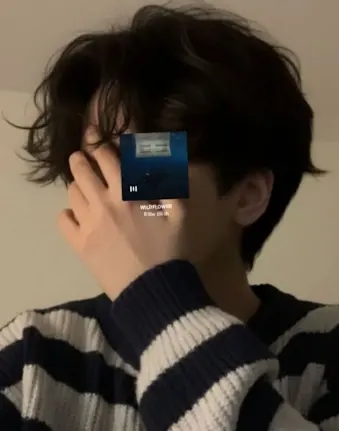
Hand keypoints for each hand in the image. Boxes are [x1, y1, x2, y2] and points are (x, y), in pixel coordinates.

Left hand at [58, 138, 186, 300]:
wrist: (152, 290)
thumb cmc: (170, 251)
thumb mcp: (180, 213)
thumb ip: (169, 183)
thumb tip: (160, 159)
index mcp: (128, 191)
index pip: (108, 154)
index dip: (102, 141)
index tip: (100, 136)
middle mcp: (103, 201)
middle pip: (82, 167)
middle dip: (83, 156)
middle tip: (85, 156)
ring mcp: (88, 222)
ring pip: (72, 190)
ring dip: (77, 183)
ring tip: (84, 187)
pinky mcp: (79, 243)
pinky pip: (63, 219)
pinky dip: (68, 213)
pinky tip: (78, 216)